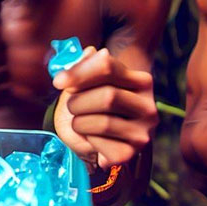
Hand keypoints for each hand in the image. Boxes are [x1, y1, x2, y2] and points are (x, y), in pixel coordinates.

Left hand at [52, 46, 156, 168]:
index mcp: (142, 81)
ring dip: (79, 122)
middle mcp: (148, 106)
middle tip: (72, 107)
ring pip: (103, 123)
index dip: (80, 72)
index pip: (109, 67)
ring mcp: (142, 132)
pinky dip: (87, 140)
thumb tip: (90, 52)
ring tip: (79, 123)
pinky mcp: (130, 153)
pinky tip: (91, 139)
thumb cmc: (94, 107)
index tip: (58, 82)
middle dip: (79, 102)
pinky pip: (100, 144)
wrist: (102, 143)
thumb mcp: (91, 83)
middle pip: (107, 96)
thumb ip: (87, 65)